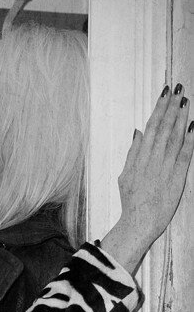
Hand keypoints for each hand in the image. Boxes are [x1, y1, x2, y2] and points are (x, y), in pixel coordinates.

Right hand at [101, 86, 193, 273]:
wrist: (138, 222)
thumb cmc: (131, 201)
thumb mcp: (124, 175)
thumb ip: (132, 153)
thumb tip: (138, 132)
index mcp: (139, 157)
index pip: (151, 126)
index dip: (159, 108)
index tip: (165, 94)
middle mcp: (152, 159)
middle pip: (163, 127)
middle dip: (171, 106)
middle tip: (178, 89)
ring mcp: (164, 167)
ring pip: (174, 137)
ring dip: (181, 117)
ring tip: (186, 101)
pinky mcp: (176, 177)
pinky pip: (184, 154)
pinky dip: (190, 139)